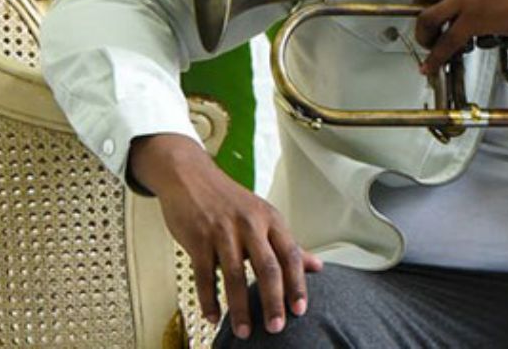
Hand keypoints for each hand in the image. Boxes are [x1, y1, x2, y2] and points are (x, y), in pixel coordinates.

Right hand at [129, 134, 322, 339]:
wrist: (191, 177)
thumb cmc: (230, 200)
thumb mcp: (264, 216)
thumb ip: (288, 244)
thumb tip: (317, 265)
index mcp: (271, 219)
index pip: (290, 255)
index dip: (297, 284)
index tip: (300, 310)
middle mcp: (250, 224)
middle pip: (267, 267)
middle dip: (272, 301)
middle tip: (276, 327)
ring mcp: (222, 231)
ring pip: (234, 275)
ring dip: (239, 308)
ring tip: (244, 331)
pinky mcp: (197, 238)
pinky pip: (204, 275)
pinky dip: (209, 299)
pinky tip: (213, 316)